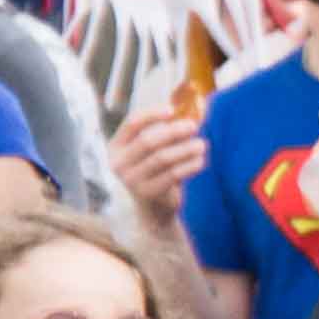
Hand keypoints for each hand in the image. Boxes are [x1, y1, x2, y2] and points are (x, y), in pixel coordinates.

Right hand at [111, 103, 202, 225]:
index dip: (152, 114)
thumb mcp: (155, 152)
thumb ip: (166, 133)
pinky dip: (190, 165)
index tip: (172, 110)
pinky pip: (172, 174)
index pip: (131, 123)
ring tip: (202, 144)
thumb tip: (193, 110)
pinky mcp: (147, 193)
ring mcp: (130, 179)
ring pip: (162, 158)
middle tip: (194, 126)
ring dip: (186, 148)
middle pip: (148, 140)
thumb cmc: (157, 172)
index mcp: (116, 147)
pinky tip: (201, 160)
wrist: (155, 208)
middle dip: (174, 131)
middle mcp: (118, 163)